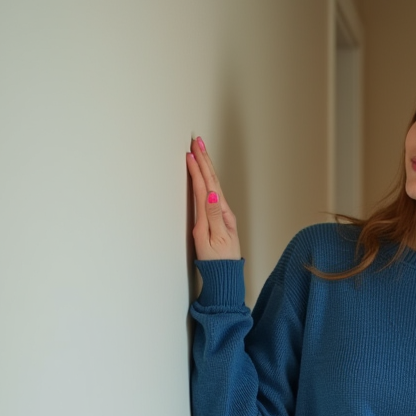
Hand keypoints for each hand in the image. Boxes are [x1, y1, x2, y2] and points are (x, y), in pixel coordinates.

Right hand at [187, 136, 240, 260]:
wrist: (225, 274)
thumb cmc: (216, 260)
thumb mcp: (212, 238)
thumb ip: (211, 215)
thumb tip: (211, 194)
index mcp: (220, 214)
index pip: (207, 186)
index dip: (198, 169)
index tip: (191, 153)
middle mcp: (222, 211)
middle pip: (212, 180)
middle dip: (204, 160)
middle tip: (198, 142)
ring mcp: (222, 214)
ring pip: (213, 184)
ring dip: (207, 166)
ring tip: (201, 151)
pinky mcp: (219, 217)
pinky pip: (213, 192)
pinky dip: (208, 179)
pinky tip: (206, 173)